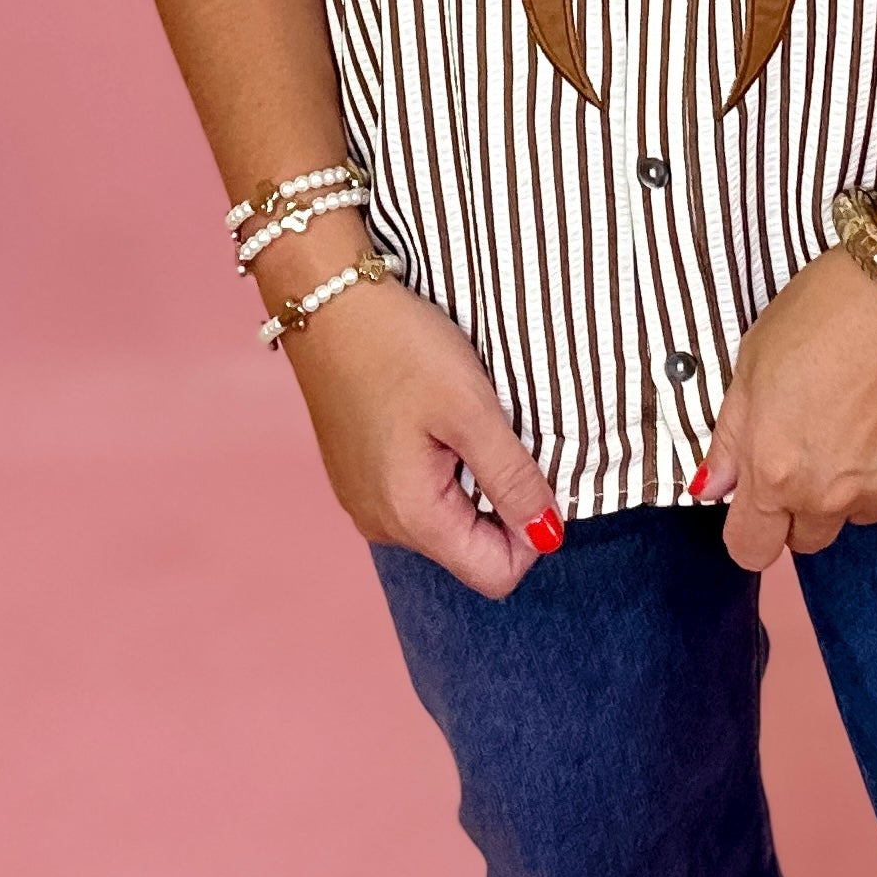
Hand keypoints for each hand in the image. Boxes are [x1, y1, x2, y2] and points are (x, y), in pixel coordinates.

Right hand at [284, 266, 563, 597]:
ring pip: (447, 519)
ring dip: (471, 477)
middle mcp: (382, 525)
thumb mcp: (471, 408)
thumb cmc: (399, 347)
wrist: (327, 301)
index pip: (495, 574)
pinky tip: (433, 414)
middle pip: (471, 547)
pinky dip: (441, 464)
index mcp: (412, 517)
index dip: (531, 529)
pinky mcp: (358, 476)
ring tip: (462, 416)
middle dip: (499, 499)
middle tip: (495, 429)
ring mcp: (365, 501)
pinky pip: (418, 494)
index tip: (532, 466)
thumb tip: (550, 536)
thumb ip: (511, 477)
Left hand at [696, 208, 876, 569]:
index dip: (751, 526)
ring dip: (858, 482)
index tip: (760, 499)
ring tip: (869, 411)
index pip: (750, 549)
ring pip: (863, 511)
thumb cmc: (833, 306)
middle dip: (805, 502)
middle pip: (809, 537)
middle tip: (820, 437)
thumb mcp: (756, 356)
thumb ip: (732, 434)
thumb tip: (713, 485)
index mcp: (776, 470)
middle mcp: (832, 496)